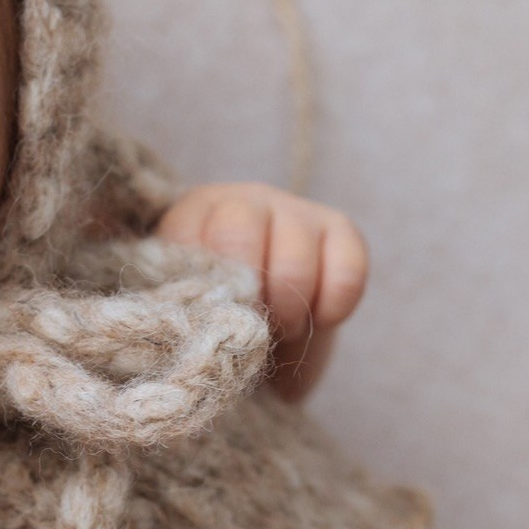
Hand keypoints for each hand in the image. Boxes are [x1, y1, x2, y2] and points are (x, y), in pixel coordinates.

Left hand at [154, 182, 368, 400]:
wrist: (264, 314)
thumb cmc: (217, 311)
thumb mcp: (188, 304)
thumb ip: (182, 302)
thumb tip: (192, 318)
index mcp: (190, 214)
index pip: (186, 240)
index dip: (202, 290)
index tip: (210, 318)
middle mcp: (240, 200)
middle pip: (237, 237)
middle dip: (244, 298)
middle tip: (249, 328)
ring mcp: (292, 208)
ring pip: (293, 263)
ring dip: (289, 312)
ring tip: (282, 328)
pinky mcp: (339, 227)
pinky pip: (346, 272)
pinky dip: (332, 308)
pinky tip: (318, 317)